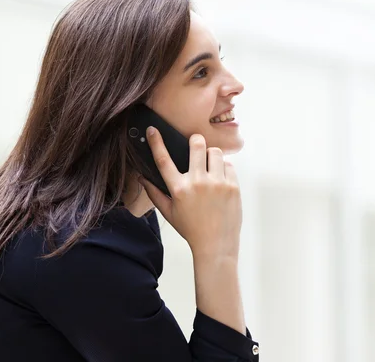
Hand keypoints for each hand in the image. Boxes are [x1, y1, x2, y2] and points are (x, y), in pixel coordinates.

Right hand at [139, 127, 241, 259]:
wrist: (216, 245)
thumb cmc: (191, 229)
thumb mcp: (169, 213)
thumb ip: (155, 193)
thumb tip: (141, 177)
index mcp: (179, 189)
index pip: (163, 160)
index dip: (156, 142)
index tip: (153, 130)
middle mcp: (197, 183)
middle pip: (197, 145)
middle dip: (195, 140)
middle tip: (195, 143)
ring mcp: (217, 184)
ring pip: (215, 152)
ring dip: (211, 155)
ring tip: (210, 166)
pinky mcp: (232, 186)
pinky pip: (229, 165)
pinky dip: (224, 168)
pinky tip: (221, 180)